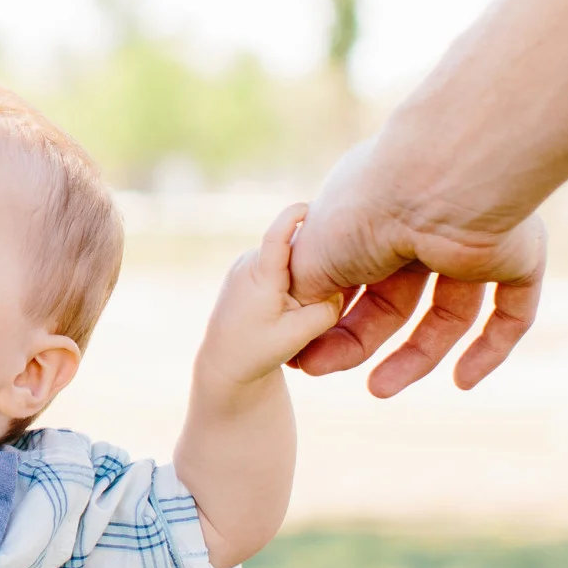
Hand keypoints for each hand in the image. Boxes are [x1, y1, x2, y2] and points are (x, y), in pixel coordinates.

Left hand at [196, 204, 343, 390]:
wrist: (224, 363)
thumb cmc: (258, 350)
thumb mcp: (300, 334)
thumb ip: (327, 309)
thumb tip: (343, 286)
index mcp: (259, 275)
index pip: (276, 235)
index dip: (294, 215)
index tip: (313, 205)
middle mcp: (249, 263)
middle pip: (293, 247)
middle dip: (317, 257)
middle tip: (337, 278)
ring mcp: (246, 265)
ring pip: (288, 257)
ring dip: (306, 271)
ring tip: (306, 303)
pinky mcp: (248, 271)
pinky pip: (279, 264)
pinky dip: (293, 277)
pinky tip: (295, 302)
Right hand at [287, 141, 544, 396]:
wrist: (441, 184)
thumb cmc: (365, 211)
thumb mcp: (310, 256)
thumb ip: (301, 295)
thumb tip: (294, 336)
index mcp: (373, 217)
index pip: (351, 279)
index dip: (329, 320)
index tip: (305, 355)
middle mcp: (422, 228)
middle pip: (395, 301)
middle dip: (359, 342)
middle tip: (324, 371)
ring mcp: (471, 243)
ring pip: (449, 314)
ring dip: (414, 357)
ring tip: (379, 390)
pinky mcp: (515, 256)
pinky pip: (510, 312)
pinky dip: (490, 349)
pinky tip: (463, 382)